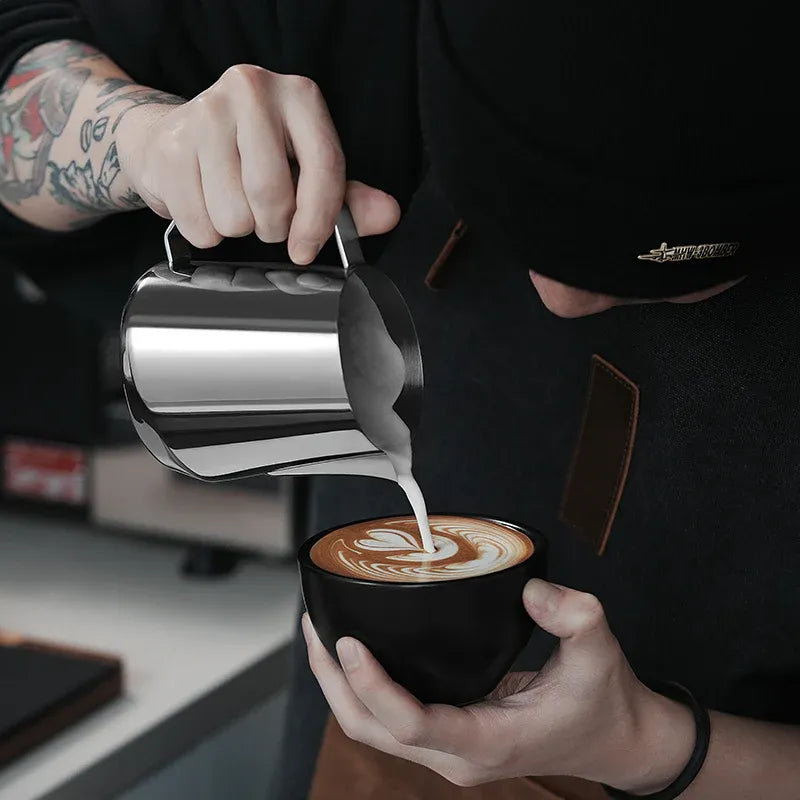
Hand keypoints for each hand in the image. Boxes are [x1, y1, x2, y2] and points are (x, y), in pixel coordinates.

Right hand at [115, 65, 399, 260]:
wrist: (172, 137)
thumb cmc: (251, 156)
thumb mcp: (305, 169)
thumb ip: (347, 198)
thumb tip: (387, 215)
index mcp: (299, 97)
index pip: (324, 168)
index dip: (318, 221)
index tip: (305, 250)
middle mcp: (252, 91)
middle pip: (273, 196)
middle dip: (272, 227)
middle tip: (265, 220)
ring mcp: (206, 114)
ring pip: (234, 216)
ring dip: (236, 230)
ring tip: (232, 206)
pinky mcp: (170, 145)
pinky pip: (198, 224)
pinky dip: (205, 232)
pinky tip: (203, 205)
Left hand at [303, 579, 695, 791]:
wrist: (620, 742)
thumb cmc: (605, 704)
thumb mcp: (600, 651)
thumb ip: (574, 615)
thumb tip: (531, 589)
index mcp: (488, 741)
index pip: (411, 725)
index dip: (372, 687)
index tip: (349, 642)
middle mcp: (458, 754)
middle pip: (371, 730)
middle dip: (334, 683)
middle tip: (314, 627)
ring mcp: (450, 750)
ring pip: (374, 729)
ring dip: (341, 685)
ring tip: (320, 634)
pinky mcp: (451, 735)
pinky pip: (391, 719)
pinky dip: (365, 688)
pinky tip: (358, 652)